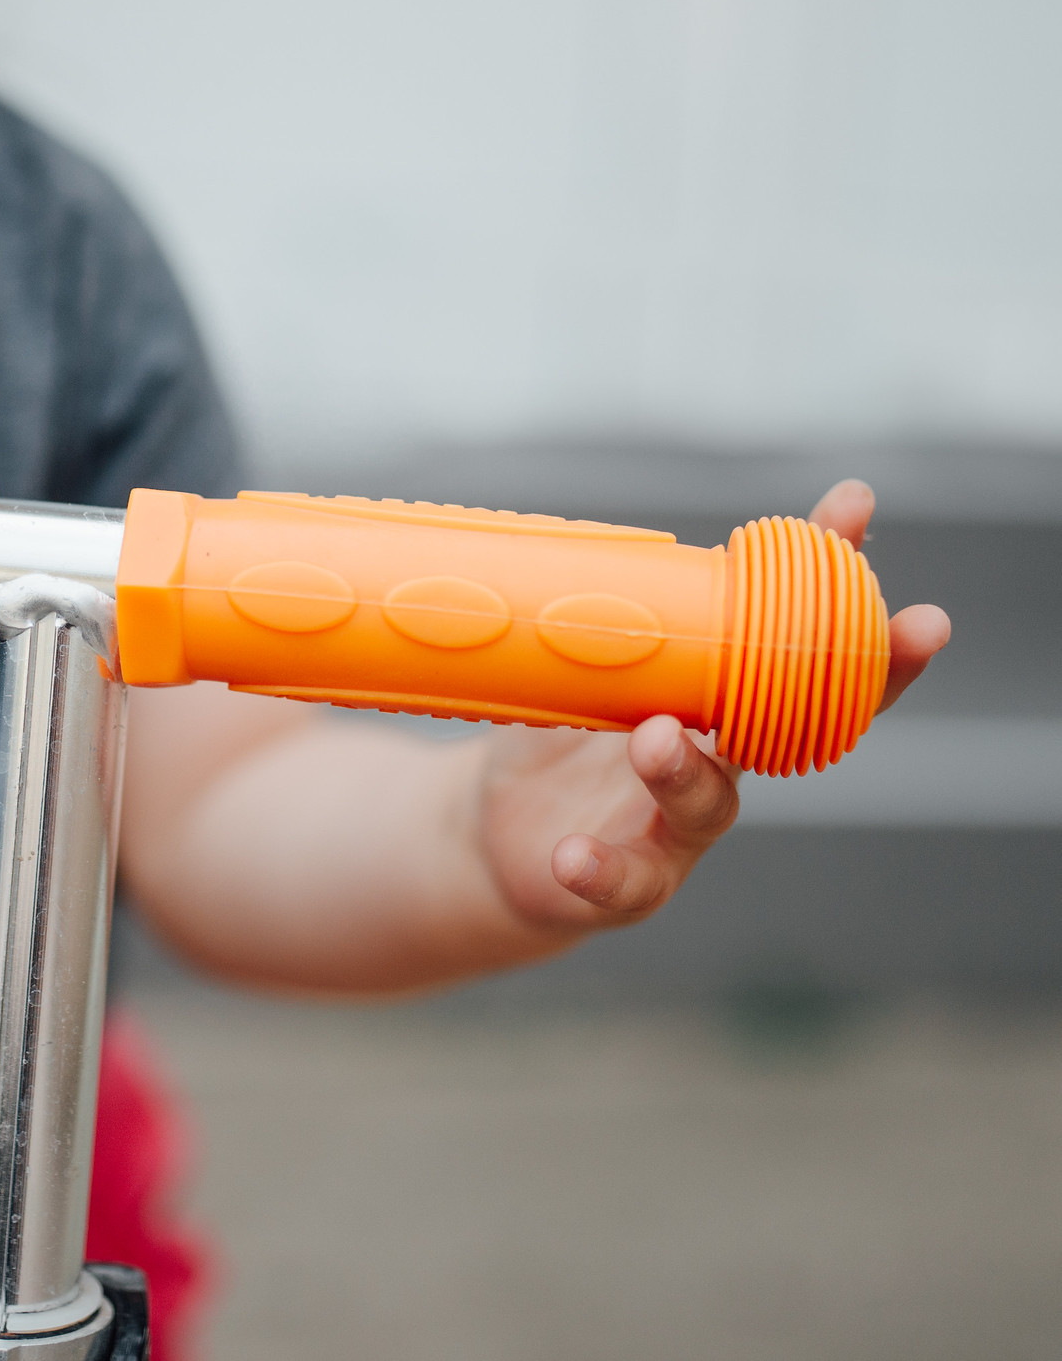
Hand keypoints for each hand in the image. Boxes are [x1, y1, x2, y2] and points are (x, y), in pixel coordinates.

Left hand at [476, 480, 951, 933]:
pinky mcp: (625, 884)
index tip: (854, 508)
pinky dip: (601, 869)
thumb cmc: (558, 743)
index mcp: (714, 702)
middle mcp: (717, 763)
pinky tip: (572, 855)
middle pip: (800, 724)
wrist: (494, 837)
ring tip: (656, 737)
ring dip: (687, 771)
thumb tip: (597, 531)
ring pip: (708, 806)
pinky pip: (621, 883)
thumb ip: (602, 617)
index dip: (828, 580)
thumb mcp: (580, 669)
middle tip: (900, 631)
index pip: (788, 642)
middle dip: (859, 678)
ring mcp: (675, 829)